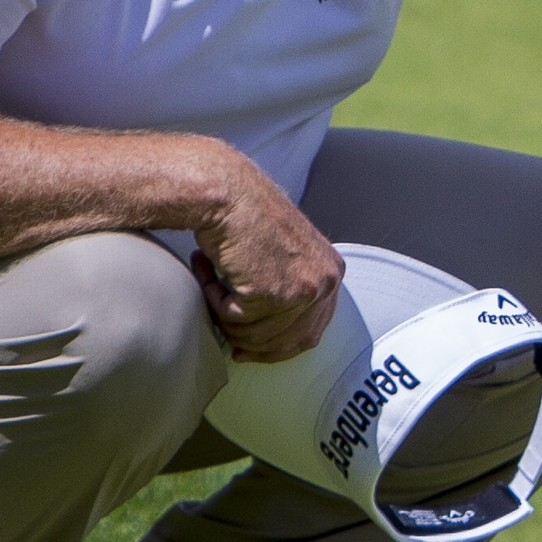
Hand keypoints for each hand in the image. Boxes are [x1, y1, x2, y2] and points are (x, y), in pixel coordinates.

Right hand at [189, 159, 343, 363]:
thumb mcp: (286, 254)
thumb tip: (270, 337)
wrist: (226, 190)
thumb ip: (290, 287)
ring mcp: (302, 289)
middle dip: (249, 341)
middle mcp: (325, 282)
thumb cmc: (245, 217)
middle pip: (285, 341)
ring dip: (225, 315)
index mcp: (331, 273)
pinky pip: (233, 319)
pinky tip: (209, 271)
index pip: (310, 330)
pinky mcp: (273, 293)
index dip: (276, 347)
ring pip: (256, 335)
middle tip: (221, 327)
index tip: (249, 350)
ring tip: (212, 281)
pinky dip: (214, 300)